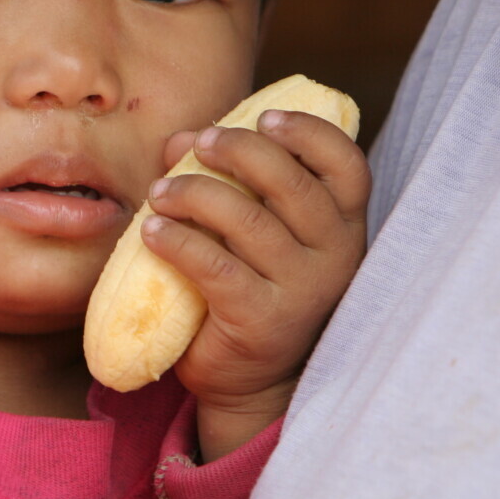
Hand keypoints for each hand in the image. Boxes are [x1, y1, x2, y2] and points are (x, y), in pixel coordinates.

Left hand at [142, 108, 370, 461]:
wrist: (251, 382)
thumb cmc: (252, 288)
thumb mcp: (250, 230)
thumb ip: (227, 179)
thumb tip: (179, 140)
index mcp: (343, 225)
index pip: (348, 166)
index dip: (310, 132)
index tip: (265, 116)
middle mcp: (335, 256)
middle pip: (293, 183)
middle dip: (240, 151)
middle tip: (200, 145)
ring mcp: (303, 291)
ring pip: (249, 221)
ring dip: (195, 194)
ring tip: (160, 192)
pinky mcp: (262, 320)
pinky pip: (216, 266)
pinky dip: (179, 240)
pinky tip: (152, 231)